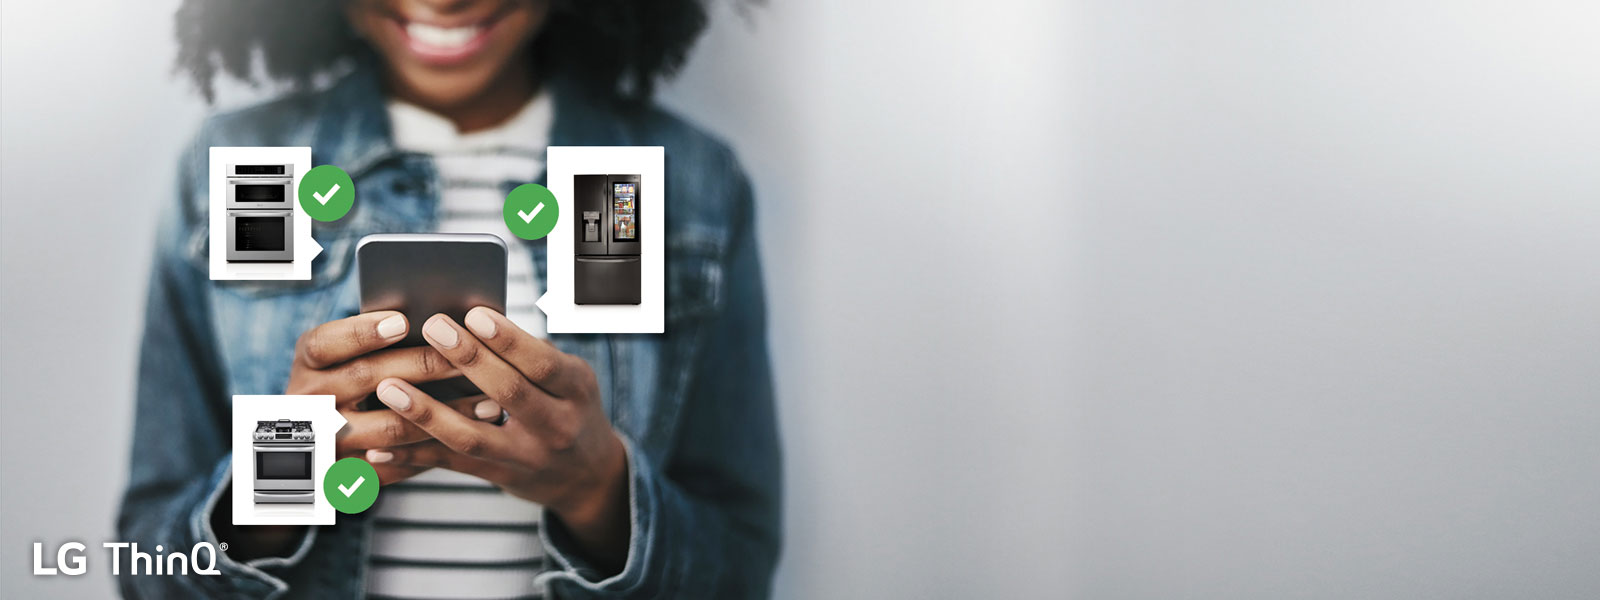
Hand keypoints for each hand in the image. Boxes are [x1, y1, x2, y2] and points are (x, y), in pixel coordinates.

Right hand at [284, 311, 486, 483]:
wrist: (318, 443)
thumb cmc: (346, 381)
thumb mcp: (342, 357)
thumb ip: (376, 341)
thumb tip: (440, 322)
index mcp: (309, 364)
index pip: (326, 343)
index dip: (362, 332)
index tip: (403, 321)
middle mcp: (311, 401)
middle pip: (367, 378)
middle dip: (424, 365)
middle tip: (470, 356)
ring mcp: (330, 441)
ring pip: (391, 427)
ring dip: (445, 413)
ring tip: (490, 402)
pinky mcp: (351, 475)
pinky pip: (400, 463)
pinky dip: (440, 448)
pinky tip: (474, 435)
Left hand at [367, 307, 630, 568]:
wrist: (589, 475)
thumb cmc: (571, 409)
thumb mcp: (571, 378)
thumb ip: (531, 354)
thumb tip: (475, 319)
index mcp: (576, 390)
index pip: (542, 363)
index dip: (508, 339)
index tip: (474, 314)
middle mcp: (556, 426)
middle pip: (508, 392)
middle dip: (468, 358)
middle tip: (433, 328)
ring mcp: (526, 456)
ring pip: (471, 436)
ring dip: (426, 412)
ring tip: (389, 387)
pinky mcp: (499, 475)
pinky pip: (451, 464)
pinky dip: (412, 456)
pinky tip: (379, 448)